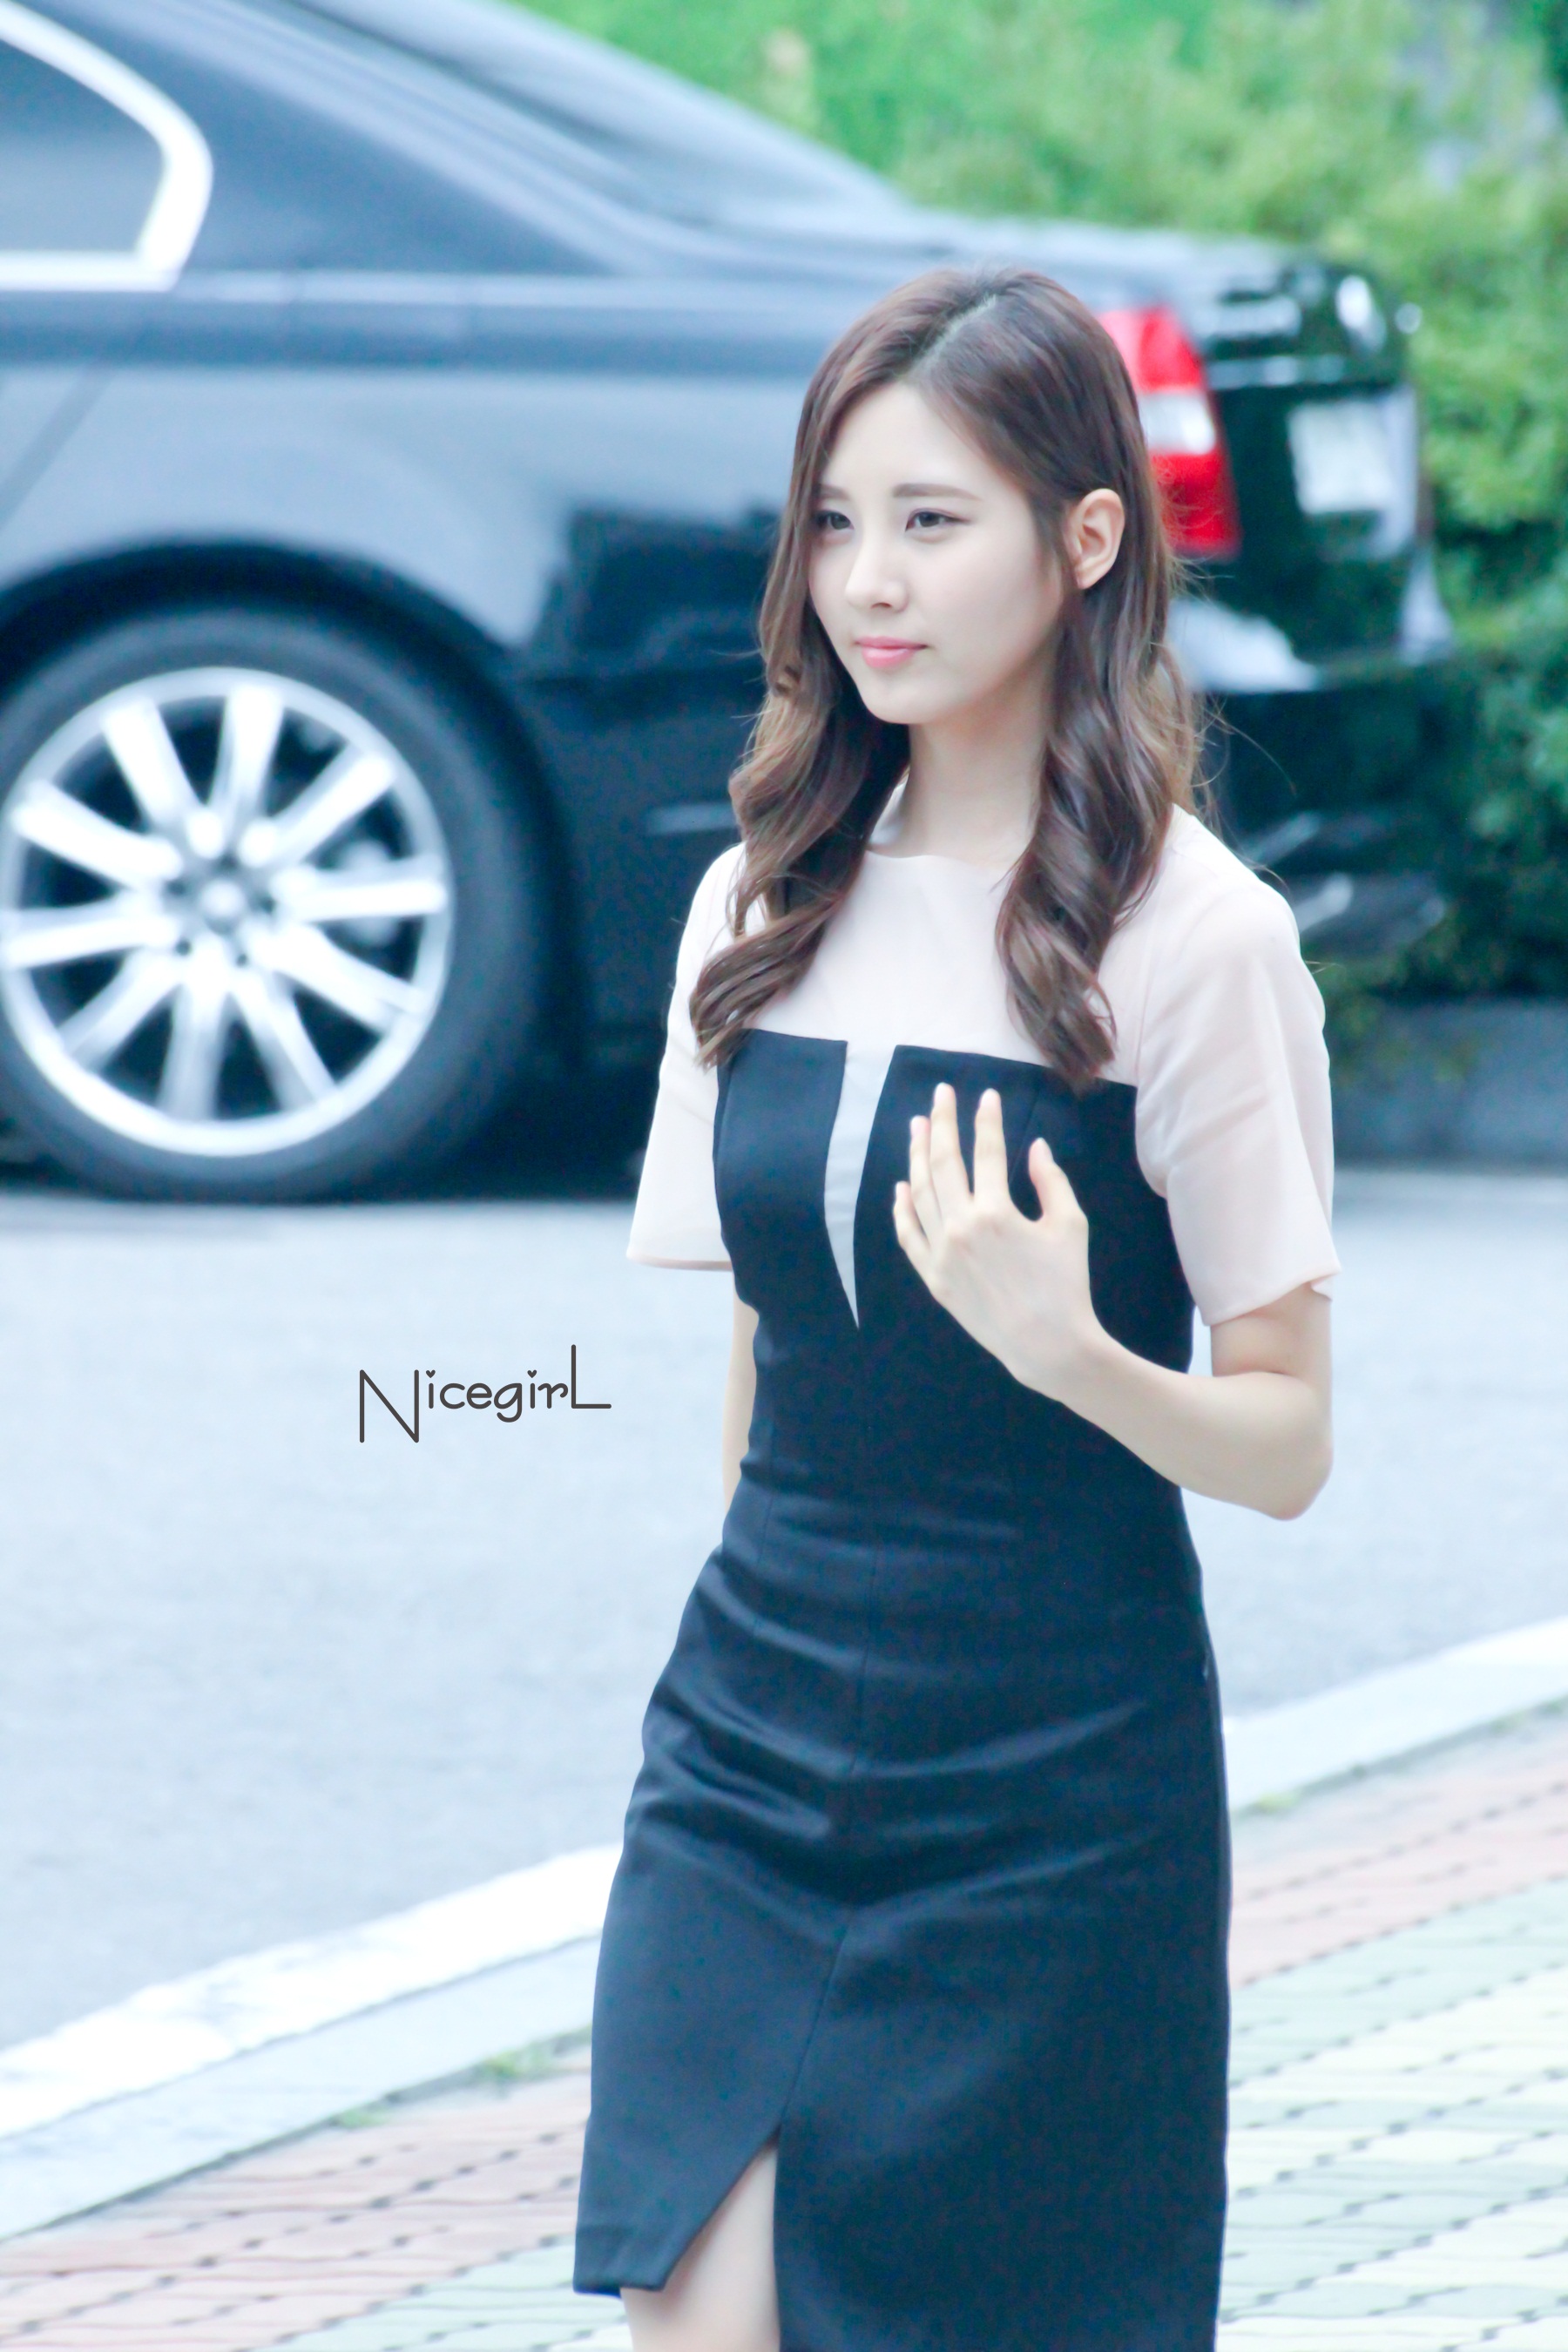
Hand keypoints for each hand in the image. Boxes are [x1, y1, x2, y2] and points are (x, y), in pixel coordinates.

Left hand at [892, 1083, 1102, 1399]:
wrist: (1047, 1345)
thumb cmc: (1066, 1284)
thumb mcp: (1069, 1226)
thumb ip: (1052, 1181)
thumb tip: (1036, 1147)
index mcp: (996, 1212)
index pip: (987, 1153)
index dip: (986, 1120)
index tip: (986, 1096)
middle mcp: (960, 1228)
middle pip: (943, 1163)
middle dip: (942, 1124)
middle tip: (940, 1095)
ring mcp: (941, 1253)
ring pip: (920, 1194)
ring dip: (917, 1156)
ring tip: (919, 1127)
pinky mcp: (933, 1277)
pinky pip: (909, 1236)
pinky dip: (902, 1209)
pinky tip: (901, 1186)